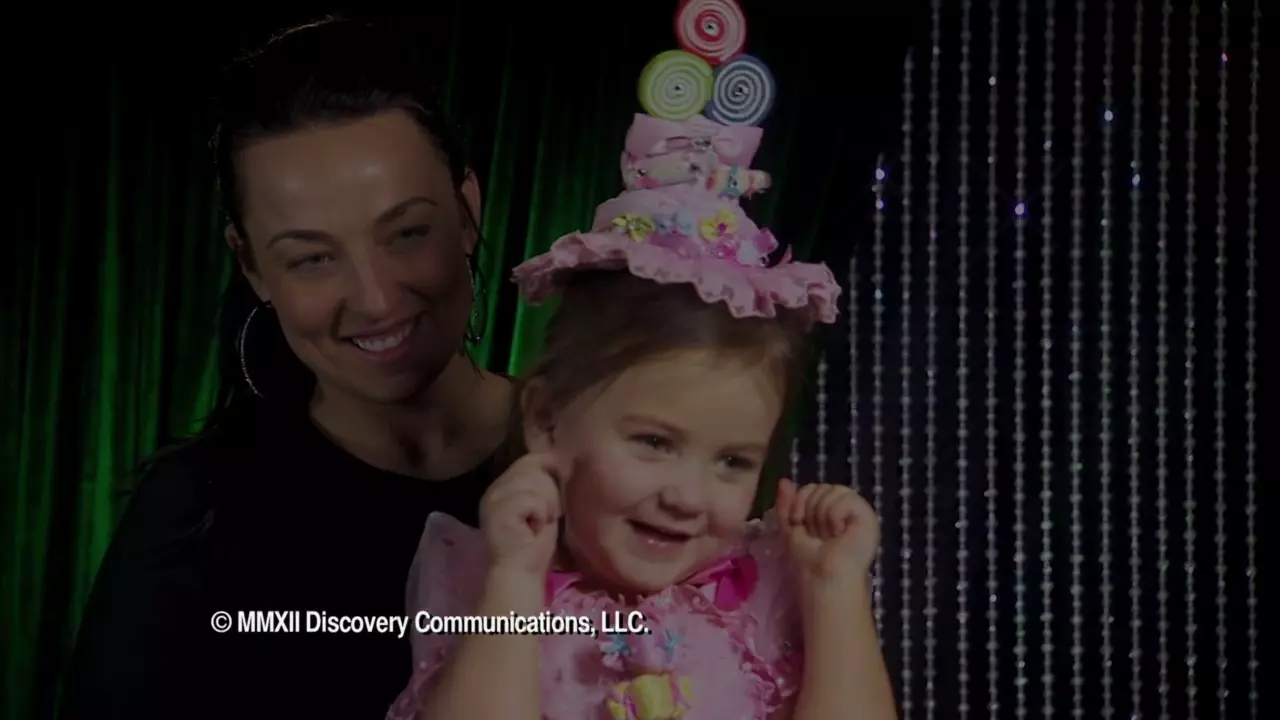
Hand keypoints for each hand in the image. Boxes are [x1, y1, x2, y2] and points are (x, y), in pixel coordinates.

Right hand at [479, 452, 565, 577]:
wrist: (520, 575)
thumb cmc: (534, 546)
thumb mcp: (541, 506)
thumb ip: (542, 482)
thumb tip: (556, 458)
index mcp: (501, 486)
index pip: (530, 459)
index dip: (548, 473)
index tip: (552, 500)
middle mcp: (493, 488)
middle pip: (534, 467)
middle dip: (549, 493)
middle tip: (545, 517)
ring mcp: (494, 499)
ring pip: (535, 482)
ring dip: (547, 505)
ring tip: (539, 523)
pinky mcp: (499, 511)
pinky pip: (534, 499)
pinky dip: (542, 515)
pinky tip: (534, 529)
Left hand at [774, 478, 880, 586]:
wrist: (823, 577)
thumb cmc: (808, 560)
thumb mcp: (791, 529)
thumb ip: (787, 505)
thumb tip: (784, 481)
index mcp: (831, 508)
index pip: (811, 488)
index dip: (800, 504)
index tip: (802, 526)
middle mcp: (846, 506)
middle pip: (820, 487)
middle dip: (811, 512)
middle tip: (819, 535)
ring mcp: (858, 509)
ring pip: (832, 491)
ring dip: (822, 517)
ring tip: (830, 536)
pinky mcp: (867, 515)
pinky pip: (845, 499)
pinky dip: (835, 517)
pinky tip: (840, 533)